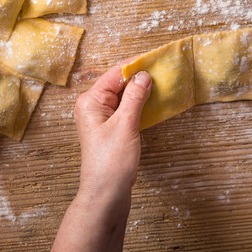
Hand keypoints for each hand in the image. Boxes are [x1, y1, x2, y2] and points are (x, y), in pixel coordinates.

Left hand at [52, 63, 150, 251]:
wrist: (106, 193)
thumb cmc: (111, 161)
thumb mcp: (125, 125)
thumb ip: (135, 97)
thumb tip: (143, 75)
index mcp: (90, 101)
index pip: (114, 74)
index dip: (134, 65)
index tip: (154, 58)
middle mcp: (92, 107)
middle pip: (117, 83)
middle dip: (138, 77)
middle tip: (161, 69)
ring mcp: (101, 118)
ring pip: (123, 97)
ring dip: (140, 91)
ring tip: (160, 82)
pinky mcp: (110, 129)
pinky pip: (125, 110)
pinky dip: (138, 104)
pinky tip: (152, 102)